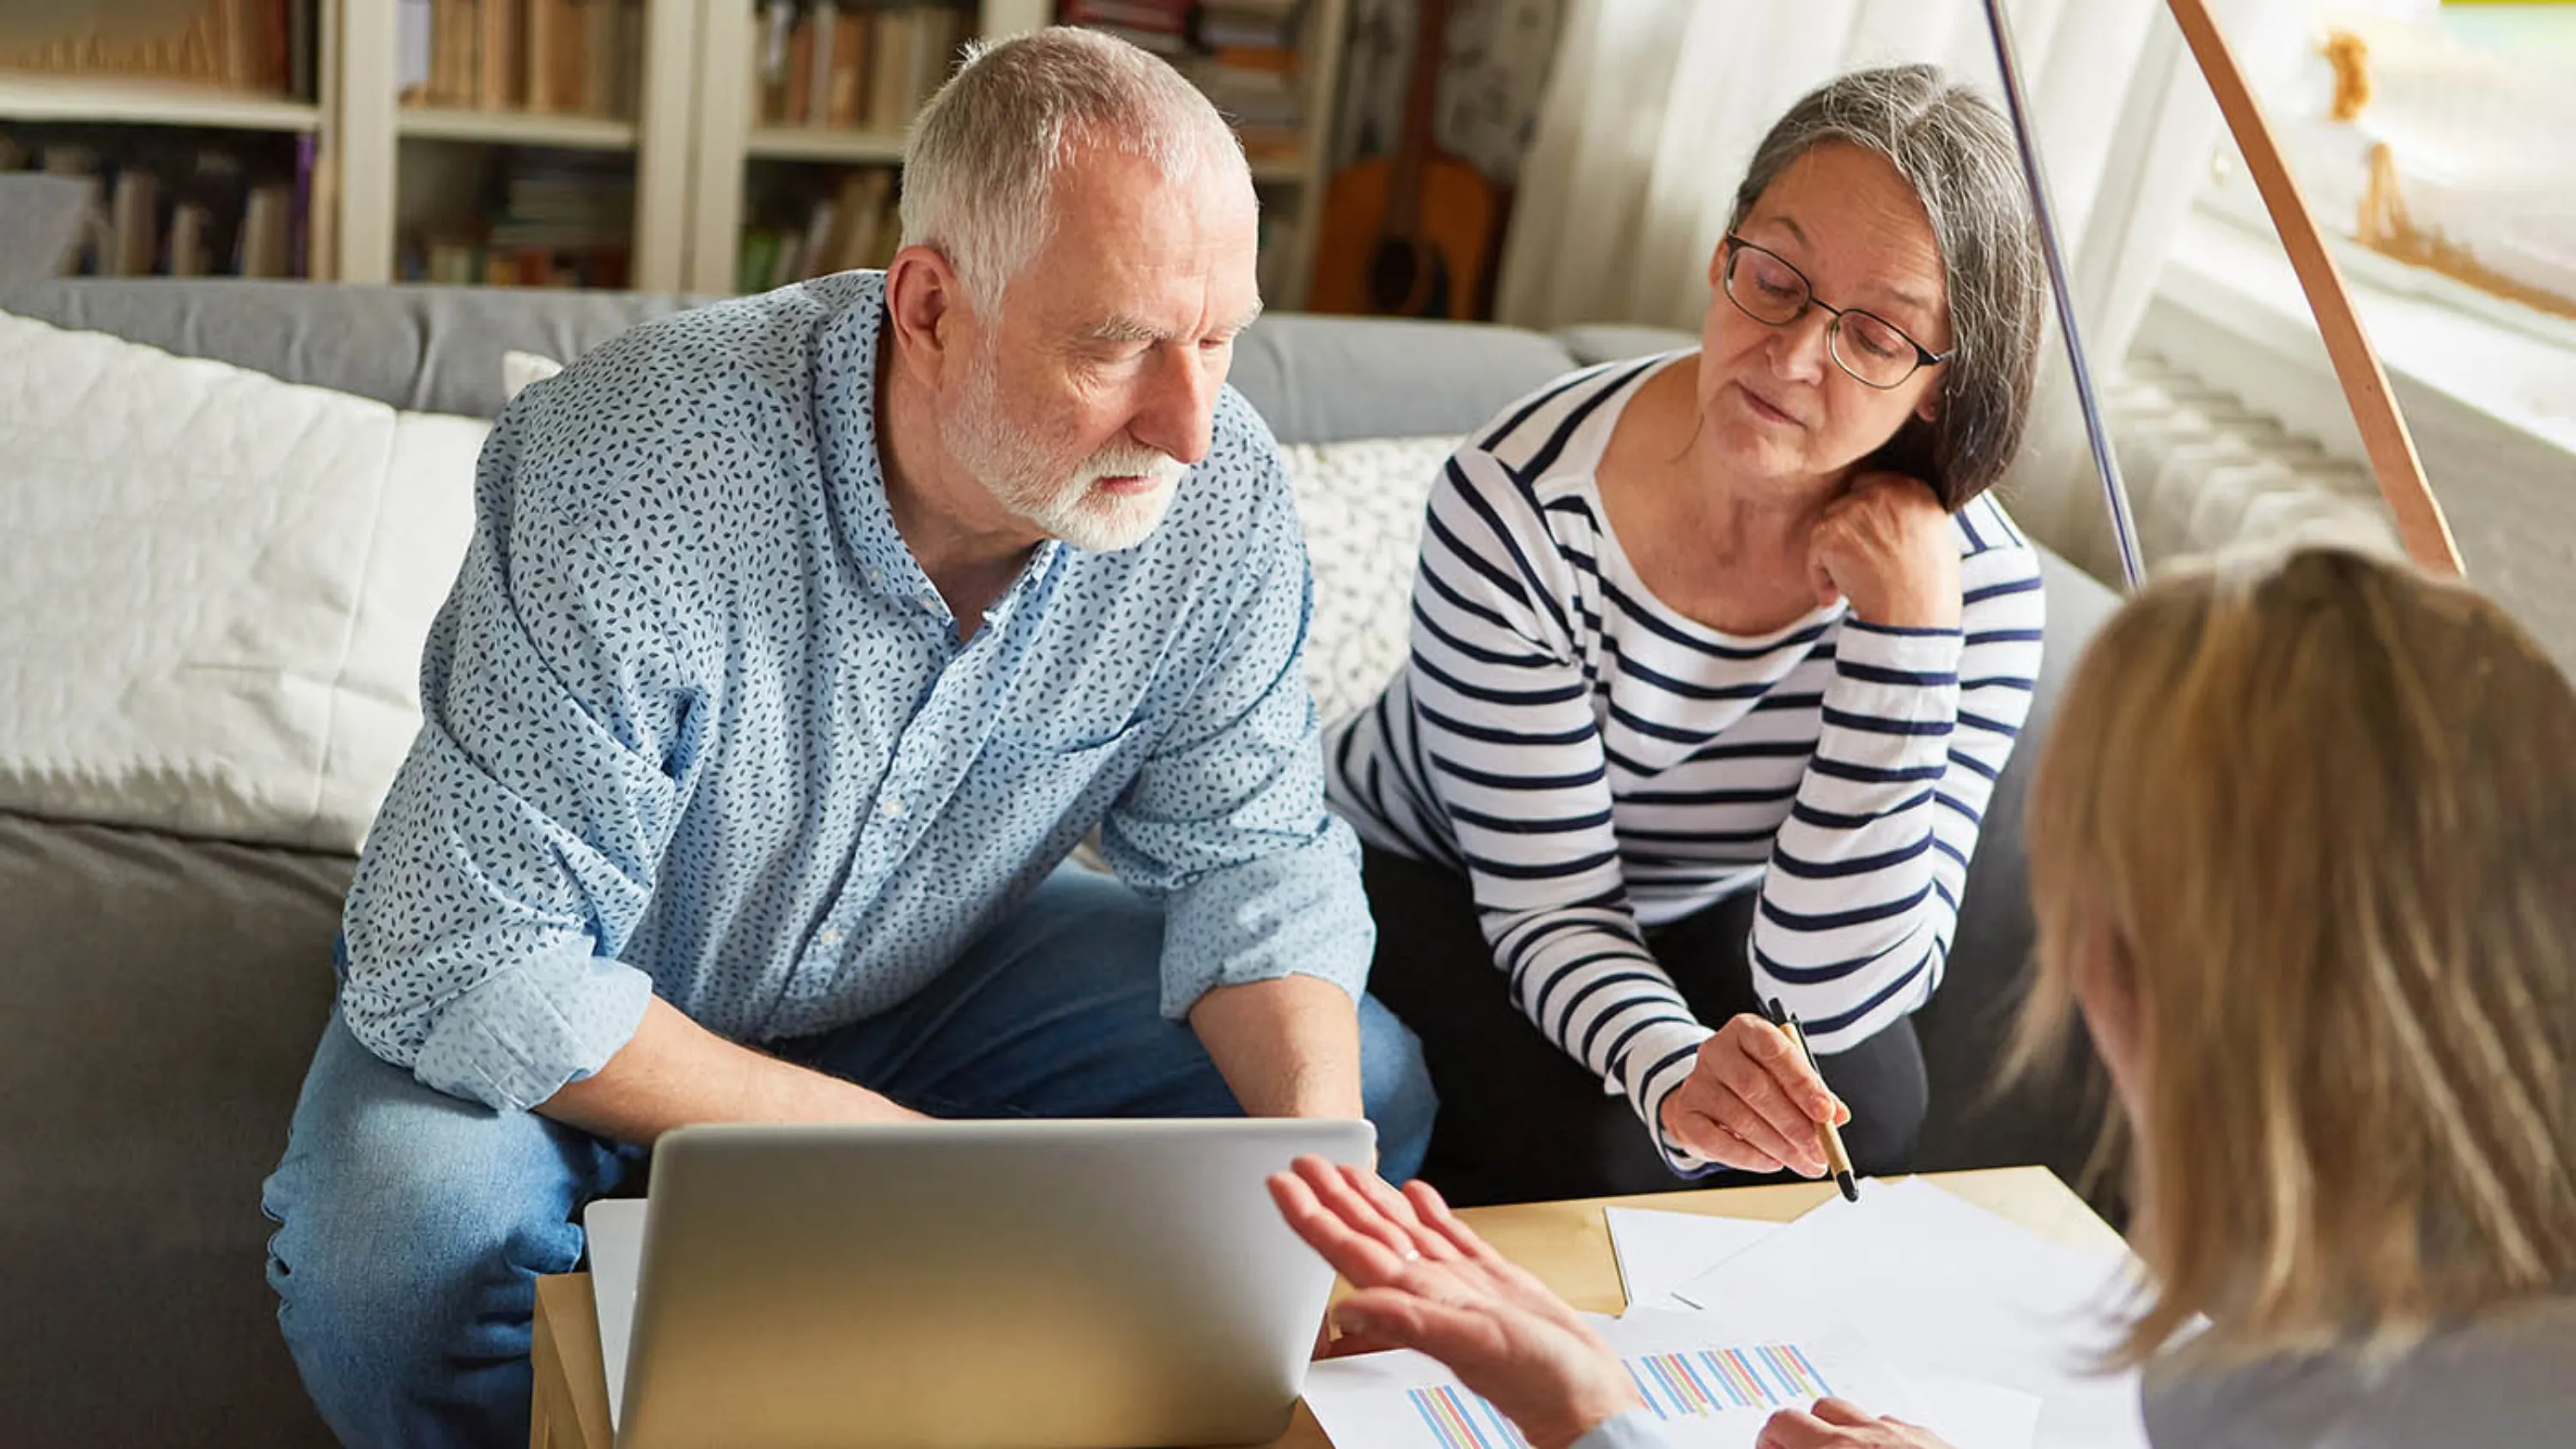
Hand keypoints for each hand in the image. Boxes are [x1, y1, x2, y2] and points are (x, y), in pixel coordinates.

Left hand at [1267, 1156, 1642, 1448]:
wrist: (1583, 1396)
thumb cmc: (1536, 1380)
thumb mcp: (1469, 1343)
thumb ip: (1408, 1322)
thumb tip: (1345, 1310)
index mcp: (1416, 1299)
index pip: (1348, 1249)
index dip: (1313, 1216)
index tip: (1284, 1184)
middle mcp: (1430, 1288)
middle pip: (1368, 1232)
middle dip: (1334, 1197)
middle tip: (1303, 1162)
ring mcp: (1459, 1284)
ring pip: (1406, 1231)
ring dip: (1375, 1200)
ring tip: (1349, 1170)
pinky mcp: (1492, 1281)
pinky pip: (1451, 1239)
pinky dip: (1432, 1214)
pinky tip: (1418, 1195)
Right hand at [1657, 1016, 1848, 1175]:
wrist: (1708, 1098)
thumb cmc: (1756, 1082)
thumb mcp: (1787, 1077)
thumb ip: (1813, 1093)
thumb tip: (1838, 1116)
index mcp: (1746, 1030)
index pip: (1774, 1051)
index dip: (1802, 1082)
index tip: (1827, 1113)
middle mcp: (1717, 1051)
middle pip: (1756, 1087)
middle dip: (1794, 1124)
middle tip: (1820, 1150)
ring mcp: (1697, 1082)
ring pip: (1741, 1118)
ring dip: (1779, 1146)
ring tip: (1805, 1163)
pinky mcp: (1686, 1114)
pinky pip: (1717, 1141)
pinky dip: (1750, 1157)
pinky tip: (1773, 1163)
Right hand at [1757, 1397, 1956, 1447]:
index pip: (1781, 1425)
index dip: (1770, 1443)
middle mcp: (1867, 1438)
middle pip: (1817, 1410)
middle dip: (1802, 1433)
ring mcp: (1903, 1436)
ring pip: (1858, 1415)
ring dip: (1841, 1432)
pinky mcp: (1933, 1442)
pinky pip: (1896, 1427)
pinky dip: (1881, 1440)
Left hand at [1807, 472, 1959, 628]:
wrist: (1915, 619)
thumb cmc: (1930, 590)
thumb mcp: (1937, 538)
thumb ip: (1911, 515)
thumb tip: (1888, 518)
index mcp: (1915, 489)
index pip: (1873, 483)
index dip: (1865, 512)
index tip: (1867, 539)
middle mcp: (1885, 492)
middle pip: (1846, 502)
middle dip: (1846, 532)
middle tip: (1860, 566)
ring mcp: (1856, 510)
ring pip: (1827, 526)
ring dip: (1832, 555)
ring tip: (1852, 585)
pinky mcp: (1832, 533)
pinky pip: (1814, 551)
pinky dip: (1820, 576)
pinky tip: (1836, 597)